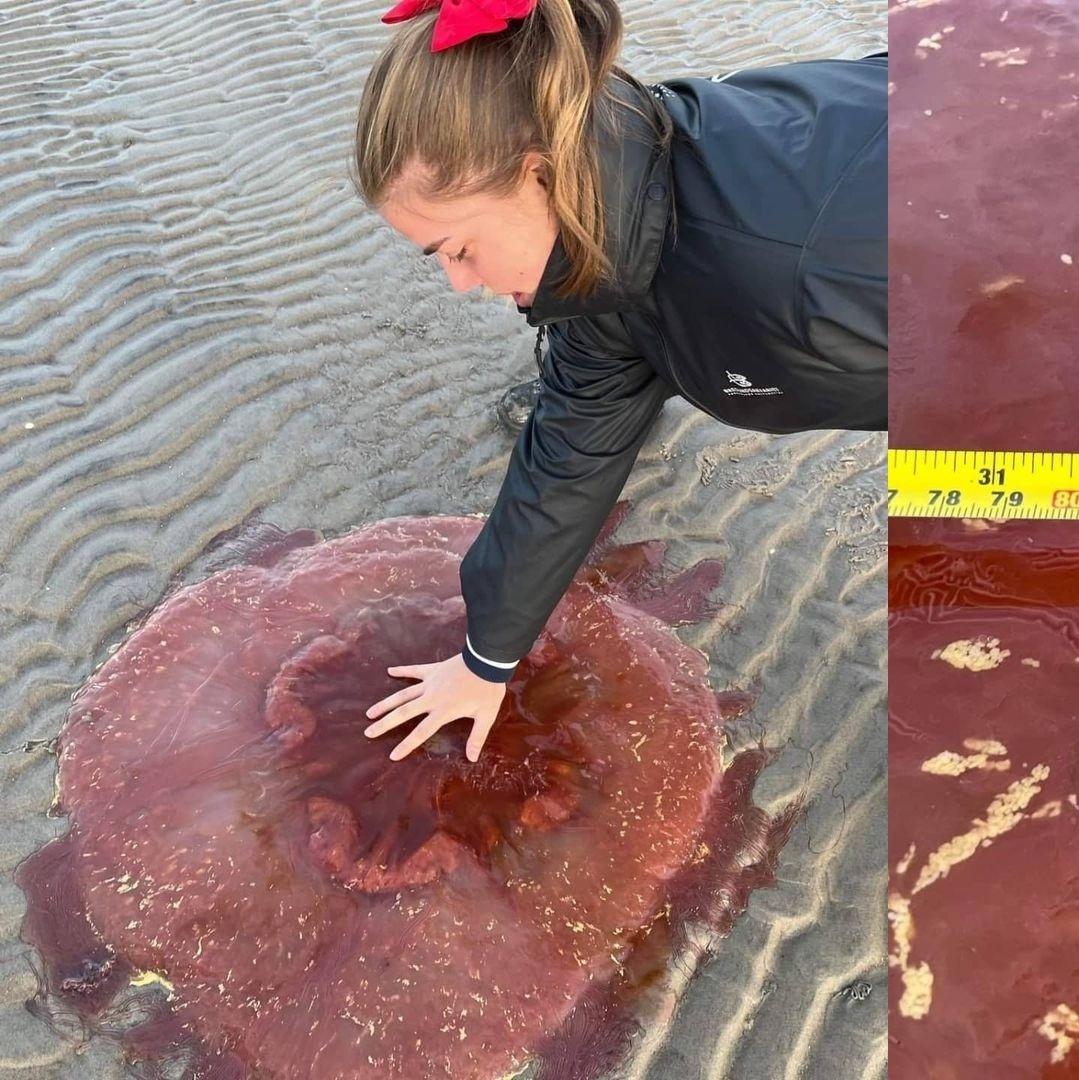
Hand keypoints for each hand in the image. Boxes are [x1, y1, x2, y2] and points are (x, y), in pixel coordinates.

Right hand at [363, 654, 507, 761]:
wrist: (486, 660)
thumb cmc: (487, 690)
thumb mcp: (486, 716)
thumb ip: (477, 737)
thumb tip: (472, 759)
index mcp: (443, 711)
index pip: (421, 732)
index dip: (407, 745)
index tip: (392, 756)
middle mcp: (431, 698)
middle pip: (403, 713)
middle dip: (385, 724)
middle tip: (368, 732)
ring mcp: (430, 682)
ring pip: (402, 694)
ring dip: (385, 703)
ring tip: (370, 712)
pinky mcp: (432, 670)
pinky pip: (414, 670)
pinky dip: (402, 671)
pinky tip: (389, 671)